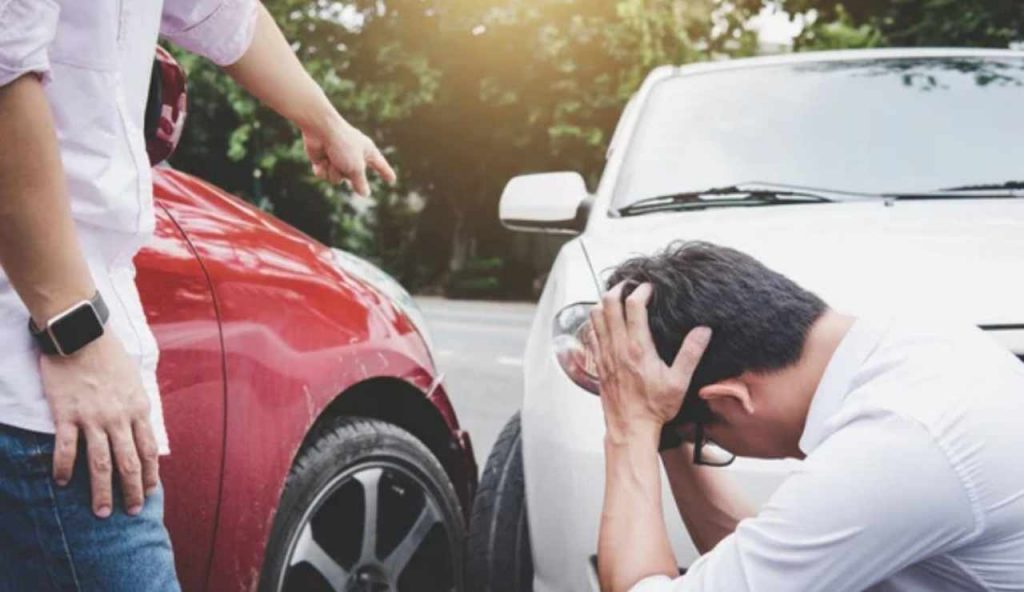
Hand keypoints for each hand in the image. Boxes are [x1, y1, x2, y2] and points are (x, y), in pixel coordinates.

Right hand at [39, 331, 159, 517]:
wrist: (81, 335)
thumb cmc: (109, 356)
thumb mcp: (133, 381)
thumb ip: (135, 408)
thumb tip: (140, 430)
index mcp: (138, 408)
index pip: (148, 450)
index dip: (150, 474)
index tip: (150, 492)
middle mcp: (118, 417)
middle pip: (128, 463)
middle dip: (132, 491)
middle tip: (130, 512)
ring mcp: (92, 417)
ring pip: (100, 463)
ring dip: (101, 491)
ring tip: (101, 511)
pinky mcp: (66, 414)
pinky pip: (66, 448)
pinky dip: (63, 468)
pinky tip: (60, 483)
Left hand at [302, 114, 396, 196]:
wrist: (320, 129)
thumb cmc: (343, 145)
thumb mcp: (356, 167)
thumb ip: (360, 182)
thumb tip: (365, 194)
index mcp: (367, 151)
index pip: (380, 165)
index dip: (386, 172)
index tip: (392, 179)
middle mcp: (353, 155)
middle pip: (353, 178)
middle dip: (348, 173)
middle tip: (343, 161)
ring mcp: (337, 158)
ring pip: (337, 179)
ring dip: (334, 172)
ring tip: (332, 158)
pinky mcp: (323, 160)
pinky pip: (325, 175)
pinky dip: (323, 170)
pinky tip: (321, 159)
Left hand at [589, 282, 711, 442]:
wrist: (630, 428)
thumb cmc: (654, 408)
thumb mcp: (679, 382)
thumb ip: (691, 353)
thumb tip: (703, 330)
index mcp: (638, 348)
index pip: (633, 306)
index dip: (641, 291)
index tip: (650, 288)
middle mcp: (617, 347)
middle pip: (608, 304)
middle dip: (619, 289)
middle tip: (630, 286)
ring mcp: (604, 354)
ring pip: (595, 316)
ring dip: (604, 303)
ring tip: (617, 299)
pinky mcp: (598, 363)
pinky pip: (590, 333)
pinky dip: (595, 321)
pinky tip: (605, 322)